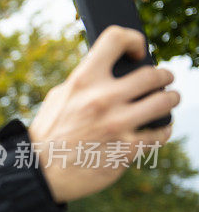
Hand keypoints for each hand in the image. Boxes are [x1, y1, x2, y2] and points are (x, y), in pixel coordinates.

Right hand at [28, 26, 178, 203]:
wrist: (40, 172)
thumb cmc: (49, 133)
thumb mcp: (59, 97)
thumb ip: (86, 82)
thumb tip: (112, 69)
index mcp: (83, 81)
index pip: (116, 39)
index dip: (133, 40)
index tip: (138, 53)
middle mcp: (102, 99)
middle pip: (153, 73)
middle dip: (164, 75)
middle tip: (164, 79)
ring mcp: (117, 124)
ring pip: (166, 101)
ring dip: (171, 99)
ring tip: (169, 100)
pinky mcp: (127, 149)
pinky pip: (160, 133)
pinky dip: (162, 130)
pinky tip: (157, 129)